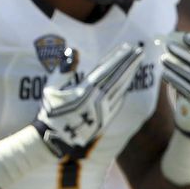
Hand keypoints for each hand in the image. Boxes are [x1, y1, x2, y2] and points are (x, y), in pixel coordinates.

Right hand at [34, 42, 143, 157]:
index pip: (106, 70)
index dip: (118, 58)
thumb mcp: (51, 89)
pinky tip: (127, 86)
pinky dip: (123, 91)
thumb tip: (74, 51)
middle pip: (118, 78)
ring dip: (129, 76)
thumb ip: (63, 69)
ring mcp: (104, 112)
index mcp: (85, 91)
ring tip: (136, 64)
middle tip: (140, 52)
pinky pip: (118, 103)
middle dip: (129, 64)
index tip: (128, 47)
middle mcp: (98, 101)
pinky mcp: (105, 121)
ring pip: (120, 90)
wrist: (54, 141)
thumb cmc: (49, 113)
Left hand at [159, 31, 189, 136]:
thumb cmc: (189, 93)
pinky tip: (164, 75)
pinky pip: (188, 90)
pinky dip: (175, 81)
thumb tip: (170, 43)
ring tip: (162, 60)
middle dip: (184, 54)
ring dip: (177, 67)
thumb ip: (187, 64)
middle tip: (168, 46)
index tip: (185, 35)